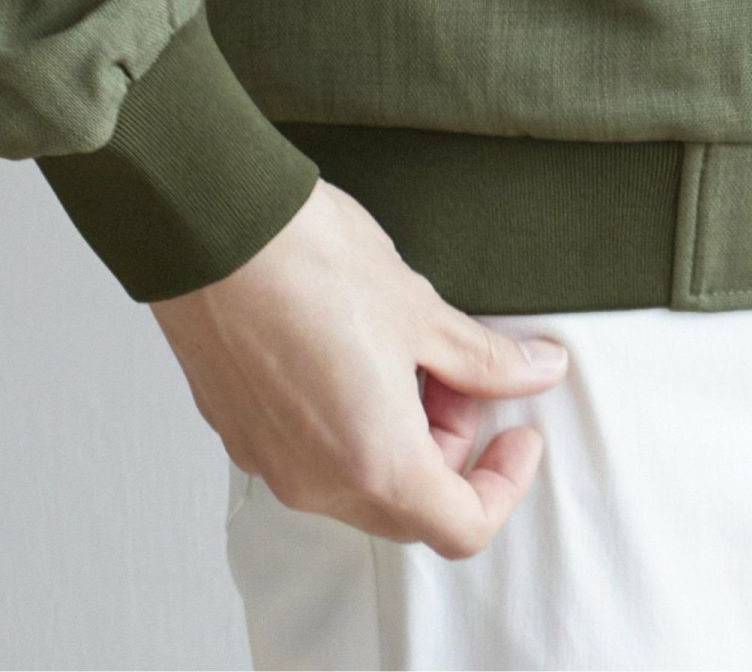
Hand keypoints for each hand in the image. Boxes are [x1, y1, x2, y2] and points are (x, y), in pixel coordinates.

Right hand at [149, 176, 569, 558]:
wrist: (212, 225)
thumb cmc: (311, 264)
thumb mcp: (420, 309)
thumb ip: (485, 359)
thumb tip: (539, 372)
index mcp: (375, 464)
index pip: (463, 526)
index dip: (506, 481)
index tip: (518, 430)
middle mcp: (316, 482)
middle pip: (409, 507)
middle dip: (450, 448)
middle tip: (457, 373)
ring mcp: (268, 459)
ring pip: (357, 481)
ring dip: (399, 434)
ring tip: (402, 349)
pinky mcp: (236, 429)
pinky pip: (311, 452)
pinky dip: (348, 422)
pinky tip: (351, 349)